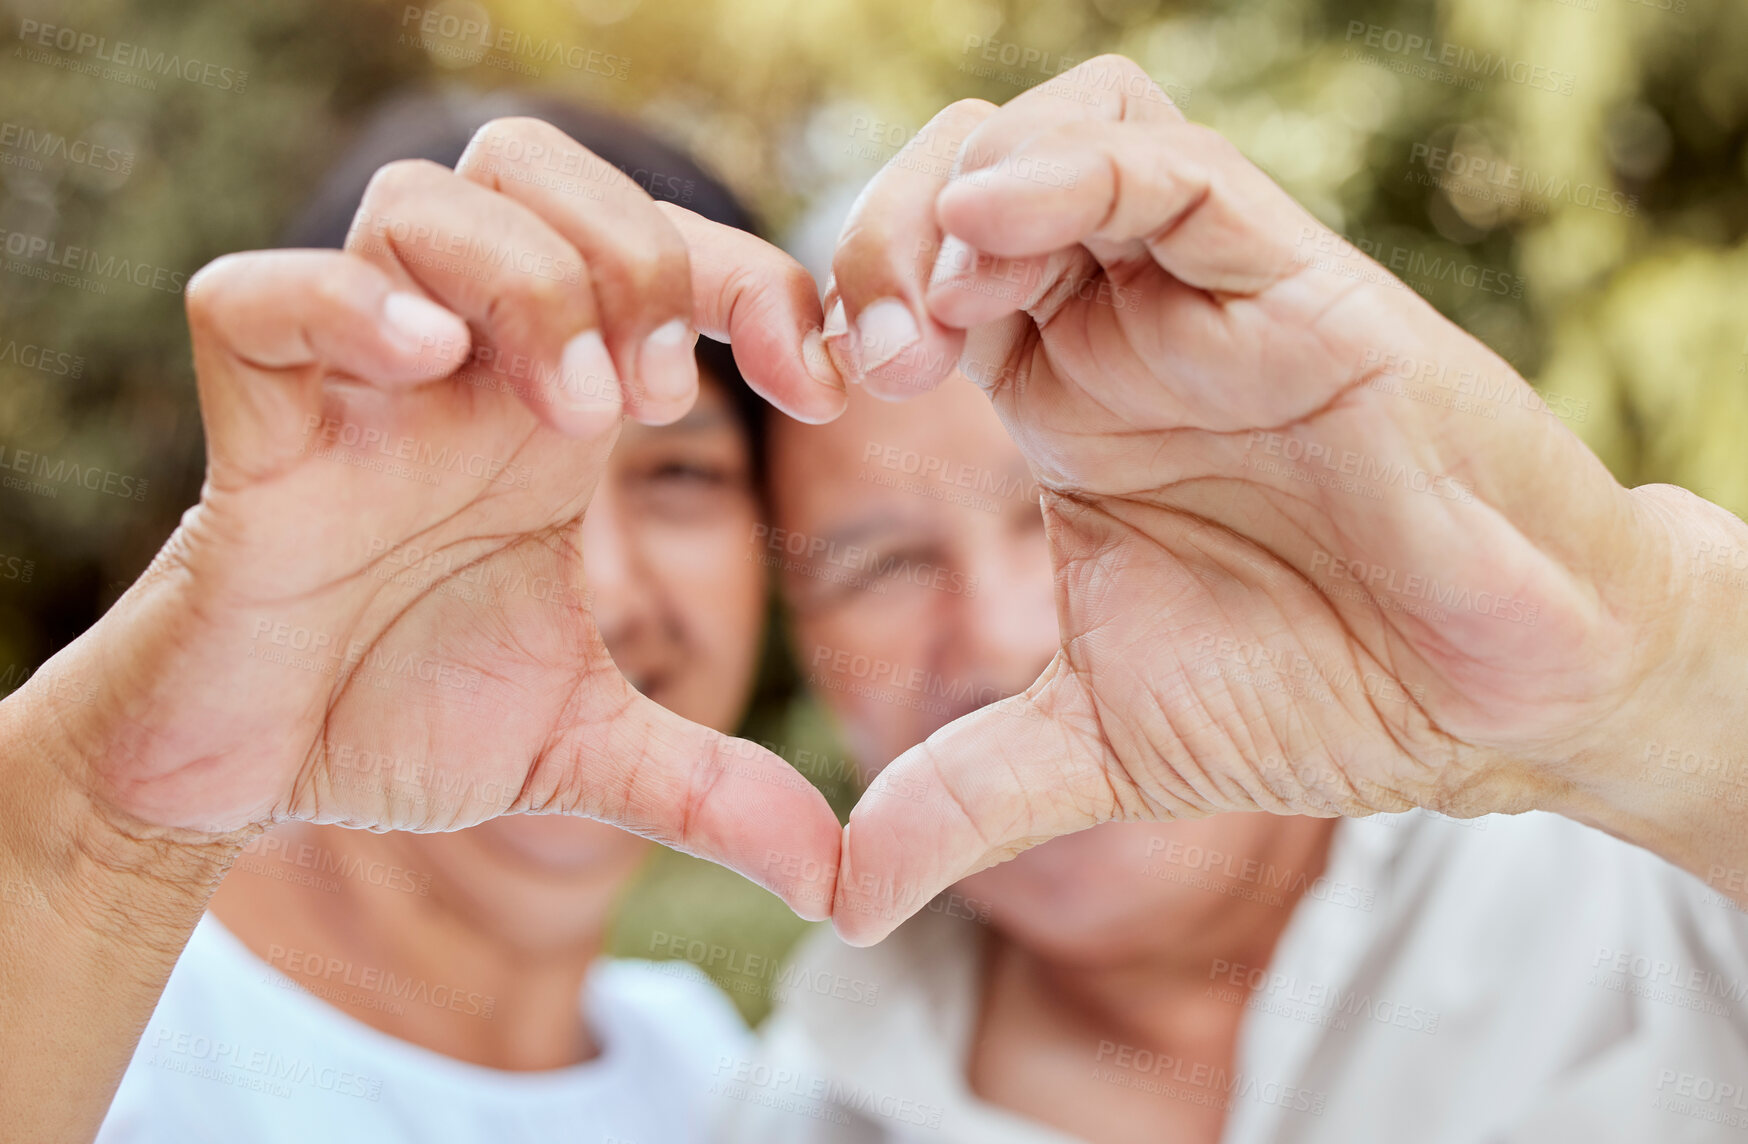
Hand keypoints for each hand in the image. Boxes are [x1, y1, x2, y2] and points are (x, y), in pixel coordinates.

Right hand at [31, 118, 845, 917]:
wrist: (251, 775)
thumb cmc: (400, 715)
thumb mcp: (582, 748)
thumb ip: (712, 787)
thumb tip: (842, 881)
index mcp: (547, 406)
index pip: (659, 252)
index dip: (756, 281)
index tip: (822, 385)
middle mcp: (459, 372)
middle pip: (534, 165)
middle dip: (632, 247)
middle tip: (659, 393)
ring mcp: (352, 394)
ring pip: (419, 203)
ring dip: (526, 282)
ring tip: (577, 415)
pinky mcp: (252, 442)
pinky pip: (255, 303)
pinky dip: (345, 312)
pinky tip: (429, 375)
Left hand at [822, 57, 1746, 941]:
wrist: (1489, 708)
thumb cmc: (1312, 694)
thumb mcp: (1093, 747)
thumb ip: (960, 796)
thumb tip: (833, 905)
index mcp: (1061, 399)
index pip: (920, 280)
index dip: (836, 305)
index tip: (807, 391)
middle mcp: (1125, 328)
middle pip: (968, 180)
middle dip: (879, 237)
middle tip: (857, 359)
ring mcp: (1211, 298)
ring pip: (1066, 133)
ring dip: (959, 192)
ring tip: (928, 309)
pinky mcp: (1302, 289)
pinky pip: (1175, 170)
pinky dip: (1072, 173)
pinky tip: (994, 238)